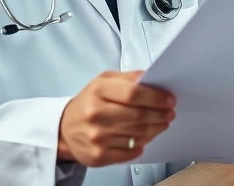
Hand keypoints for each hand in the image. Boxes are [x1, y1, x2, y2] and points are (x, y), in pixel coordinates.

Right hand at [58, 71, 174, 166]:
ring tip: (161, 123)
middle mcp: (95, 114)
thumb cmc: (89, 102)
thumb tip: (152, 78)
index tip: (169, 99)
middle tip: (169, 113)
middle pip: (138, 116)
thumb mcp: (104, 81)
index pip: (133, 93)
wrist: (64, 128)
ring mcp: (97, 137)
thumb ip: (128, 78)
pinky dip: (142, 144)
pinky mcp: (99, 155)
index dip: (155, 97)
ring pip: (138, 135)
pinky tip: (145, 137)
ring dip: (155, 129)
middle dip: (160, 114)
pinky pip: (131, 151)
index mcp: (98, 91)